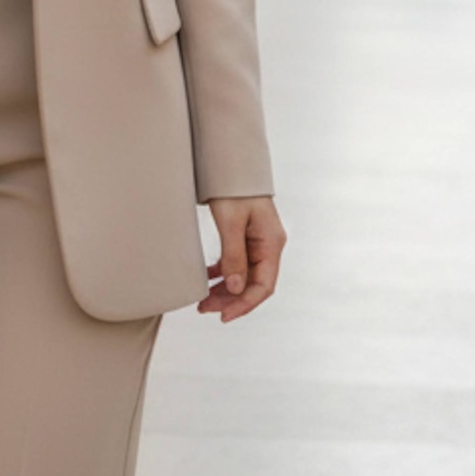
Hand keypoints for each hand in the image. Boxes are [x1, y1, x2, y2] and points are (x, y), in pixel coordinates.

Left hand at [199, 195, 283, 322]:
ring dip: (225, 289)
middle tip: (204, 308)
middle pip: (253, 283)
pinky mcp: (246, 236)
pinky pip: (237, 262)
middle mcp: (269, 245)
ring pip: (244, 275)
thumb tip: (234, 289)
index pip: (263, 285)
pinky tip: (207, 278)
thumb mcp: (230, 221)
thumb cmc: (232, 187)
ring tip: (202, 300)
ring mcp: (258, 241)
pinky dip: (223, 272)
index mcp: (272, 243)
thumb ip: (234, 256)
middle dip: (230, 299)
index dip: (244, 304)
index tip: (223, 316)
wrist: (230, 159)